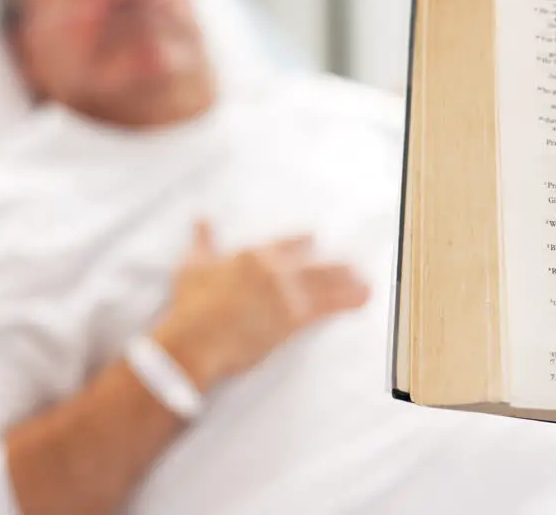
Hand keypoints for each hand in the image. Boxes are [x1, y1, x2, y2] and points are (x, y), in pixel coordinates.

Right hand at [151, 222, 370, 390]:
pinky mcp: (295, 317)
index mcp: (254, 255)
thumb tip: (201, 218)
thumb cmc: (191, 304)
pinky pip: (330, 306)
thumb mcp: (193, 265)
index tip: (314, 238)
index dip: (305, 241)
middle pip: (316, 261)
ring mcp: (288, 292)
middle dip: (336, 265)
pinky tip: (364, 300)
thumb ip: (203, 240)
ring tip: (365, 283)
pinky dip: (350, 301)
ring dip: (349, 281)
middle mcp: (275, 269)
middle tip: (351, 265)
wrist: (196, 337)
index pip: (288, 242)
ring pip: (328, 281)